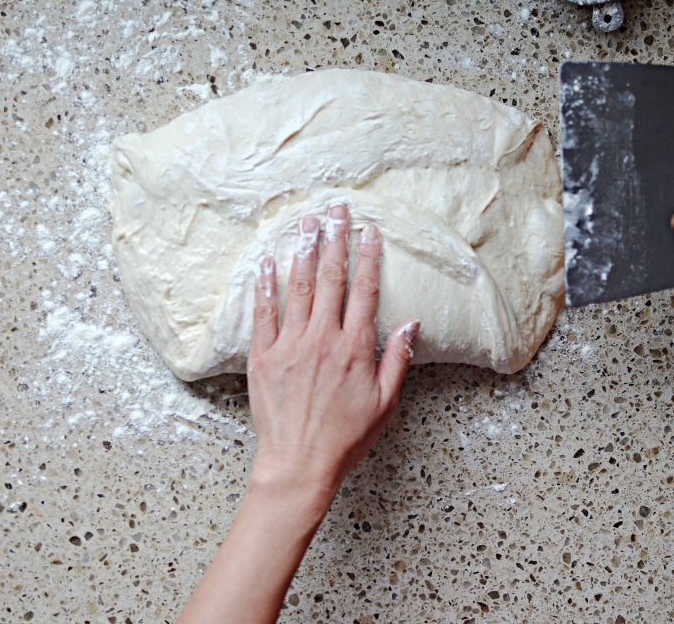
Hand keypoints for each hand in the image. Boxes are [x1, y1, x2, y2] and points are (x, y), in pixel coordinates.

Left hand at [246, 205, 418, 508]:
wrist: (299, 464)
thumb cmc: (346, 437)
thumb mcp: (385, 402)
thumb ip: (397, 359)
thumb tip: (410, 323)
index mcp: (354, 348)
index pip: (364, 290)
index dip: (367, 256)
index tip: (368, 230)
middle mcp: (322, 339)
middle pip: (330, 278)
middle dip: (334, 239)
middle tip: (335, 209)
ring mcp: (290, 345)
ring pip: (298, 287)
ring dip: (302, 250)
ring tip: (305, 222)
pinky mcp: (263, 356)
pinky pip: (264, 313)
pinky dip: (265, 286)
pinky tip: (267, 262)